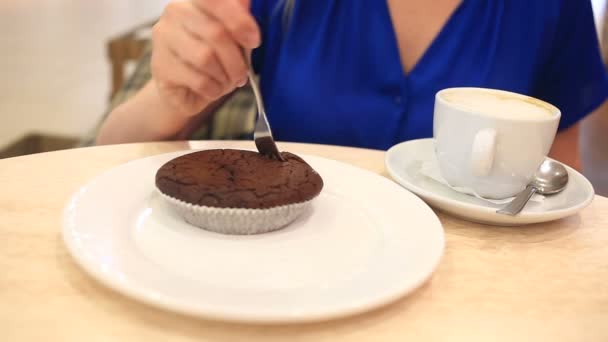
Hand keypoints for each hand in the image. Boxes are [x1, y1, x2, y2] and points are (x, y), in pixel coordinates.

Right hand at [150, 0, 259, 117]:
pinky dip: (213, 89)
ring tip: (225, 81)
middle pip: (216, 33)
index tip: (253, 41)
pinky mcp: (160, 66)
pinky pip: (198, 80)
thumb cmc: (214, 62)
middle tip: (241, 74)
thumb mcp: (234, 40)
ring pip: (206, 58)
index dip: (239, 20)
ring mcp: (163, 38)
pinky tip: (212, 89)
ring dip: (224, 76)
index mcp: (195, 0)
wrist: (186, 91)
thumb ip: (240, 22)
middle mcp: (175, 12)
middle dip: (236, 60)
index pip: (214, 0)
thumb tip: (246, 1)